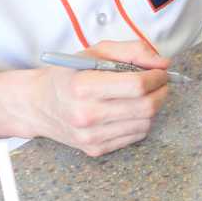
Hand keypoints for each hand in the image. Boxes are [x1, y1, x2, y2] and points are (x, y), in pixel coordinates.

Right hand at [27, 39, 173, 156]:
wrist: (39, 104)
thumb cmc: (70, 75)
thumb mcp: (96, 51)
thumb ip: (132, 51)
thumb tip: (162, 63)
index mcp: (83, 86)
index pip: (136, 86)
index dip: (157, 77)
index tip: (160, 71)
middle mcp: (86, 114)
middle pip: (145, 107)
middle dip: (161, 92)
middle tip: (160, 83)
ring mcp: (90, 136)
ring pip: (145, 123)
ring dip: (153, 107)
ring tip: (143, 95)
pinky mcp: (95, 149)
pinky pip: (135, 136)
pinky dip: (141, 122)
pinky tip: (130, 110)